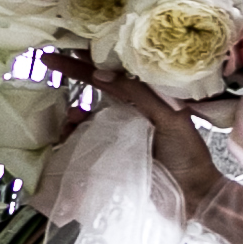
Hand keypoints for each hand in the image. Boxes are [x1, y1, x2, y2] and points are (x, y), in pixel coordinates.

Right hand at [37, 54, 223, 215]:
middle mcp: (130, 111)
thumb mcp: (169, 117)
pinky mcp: (110, 154)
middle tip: (49, 62)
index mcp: (147, 99)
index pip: (114, 75)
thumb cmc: (187, 153)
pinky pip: (86, 139)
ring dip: (74, 113)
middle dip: (73, 77)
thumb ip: (139, 95)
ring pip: (86, 115)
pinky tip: (70, 134)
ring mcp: (118, 132)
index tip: (64, 49)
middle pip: (95, 89)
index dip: (89, 61)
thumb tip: (102, 74)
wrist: (193, 193)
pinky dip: (74, 135)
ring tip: (71, 118)